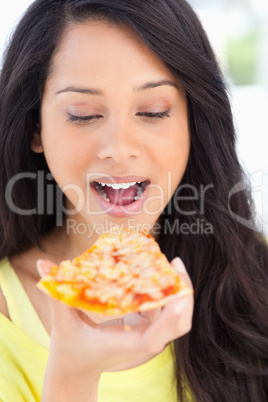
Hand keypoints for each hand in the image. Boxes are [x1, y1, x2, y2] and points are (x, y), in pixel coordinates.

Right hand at [37, 257, 192, 376]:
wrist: (76, 371)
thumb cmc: (70, 349)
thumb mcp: (62, 322)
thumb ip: (55, 293)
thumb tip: (42, 264)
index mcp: (130, 344)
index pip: (162, 333)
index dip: (174, 312)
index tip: (178, 288)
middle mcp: (146, 341)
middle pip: (180, 322)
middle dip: (184, 293)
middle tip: (175, 263)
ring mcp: (148, 335)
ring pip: (176, 314)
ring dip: (176, 289)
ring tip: (168, 262)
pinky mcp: (145, 328)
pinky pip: (163, 308)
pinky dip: (164, 291)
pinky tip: (154, 271)